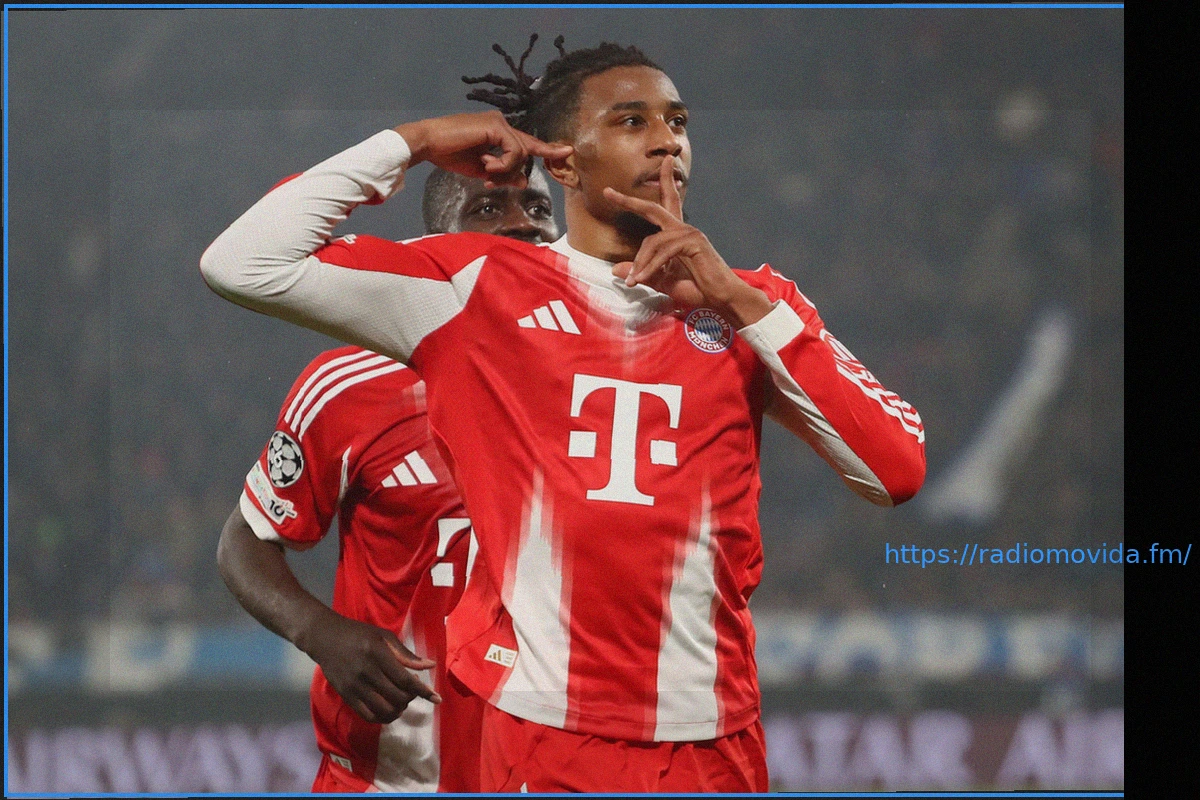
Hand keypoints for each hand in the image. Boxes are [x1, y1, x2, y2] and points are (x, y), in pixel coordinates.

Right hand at [299, 610, 440, 723]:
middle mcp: (366, 673)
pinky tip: (389, 710)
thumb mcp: (384, 637)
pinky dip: (383, 717)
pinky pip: (368, 715)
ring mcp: (355, 687)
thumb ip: (406, 654)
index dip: (423, 691)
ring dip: (399, 709)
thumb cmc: (359, 634)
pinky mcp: (346, 696)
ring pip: (384, 709)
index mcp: (378, 654)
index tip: (437, 699)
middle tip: (413, 691)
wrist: (325, 638)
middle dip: (411, 698)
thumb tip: (430, 666)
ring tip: (402, 701)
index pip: (405, 679)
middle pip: (397, 696)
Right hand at [395, 111, 572, 187]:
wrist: (429, 144)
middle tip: (492, 179)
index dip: (546, 149)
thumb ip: (503, 175)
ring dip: (505, 169)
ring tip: (485, 172)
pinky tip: (487, 165)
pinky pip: (513, 150)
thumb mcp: (482, 170)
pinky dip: (503, 163)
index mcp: (498, 131)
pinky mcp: (495, 125)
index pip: (527, 143)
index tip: (566, 152)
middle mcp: (501, 123)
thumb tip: (524, 182)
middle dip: (515, 170)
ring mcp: (499, 122)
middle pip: (526, 149)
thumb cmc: (450, 155)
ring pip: (521, 152)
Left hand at [603, 156, 771, 326]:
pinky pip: (663, 252)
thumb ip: (641, 273)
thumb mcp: (661, 281)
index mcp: (676, 235)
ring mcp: (689, 233)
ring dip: (640, 263)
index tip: (645, 174)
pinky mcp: (694, 242)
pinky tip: (644, 279)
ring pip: (652, 241)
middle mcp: (682, 229)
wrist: (722, 299)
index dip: (655, 188)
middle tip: (607, 192)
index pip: (663, 207)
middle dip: (628, 200)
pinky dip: (651, 267)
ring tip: (634, 282)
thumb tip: (614, 269)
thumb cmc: (697, 289)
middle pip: (652, 209)